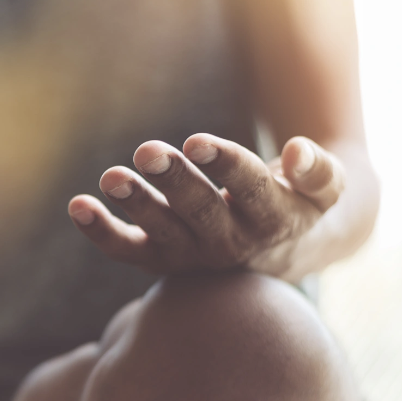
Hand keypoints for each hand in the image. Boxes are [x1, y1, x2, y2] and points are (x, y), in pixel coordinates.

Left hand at [67, 134, 344, 280]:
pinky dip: (100, 231)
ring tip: (111, 177)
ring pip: (160, 233)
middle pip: (200, 212)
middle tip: (148, 151)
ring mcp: (191, 256)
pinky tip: (77, 205)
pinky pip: (127, 250)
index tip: (197, 141)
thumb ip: (318, 171)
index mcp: (272, 221)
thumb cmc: (296, 202)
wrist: (280, 250)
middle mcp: (229, 244)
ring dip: (135, 204)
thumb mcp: (324, 189)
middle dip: (174, 181)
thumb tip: (295, 151)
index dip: (224, 166)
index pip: (249, 191)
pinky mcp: (159, 259)